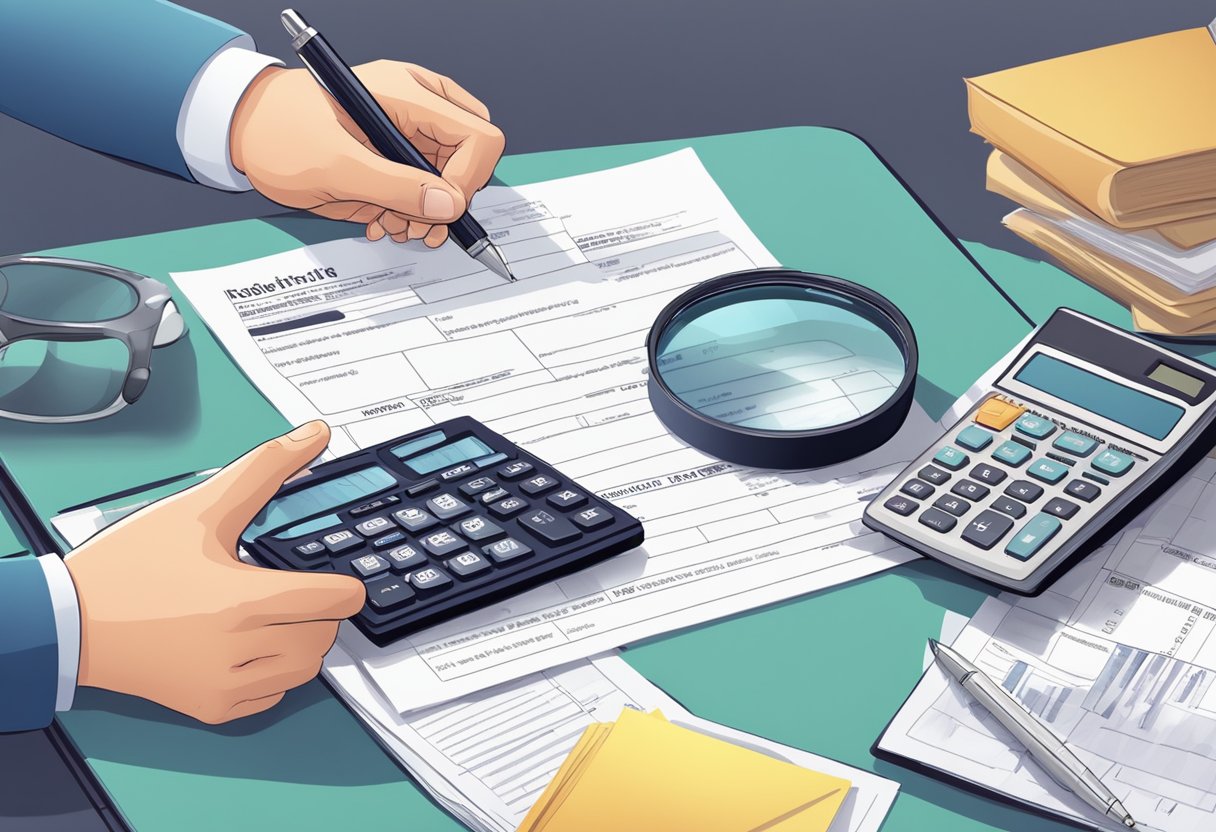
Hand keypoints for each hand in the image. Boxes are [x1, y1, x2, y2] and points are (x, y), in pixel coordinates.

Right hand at [65, 421, 365, 723]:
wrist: (71, 621)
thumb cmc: (129, 568)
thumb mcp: (201, 507)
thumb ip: (265, 468)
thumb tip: (314, 434)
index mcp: (242, 602)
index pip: (337, 601)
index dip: (344, 585)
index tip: (336, 579)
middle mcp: (238, 650)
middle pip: (325, 634)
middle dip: (319, 610)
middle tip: (288, 590)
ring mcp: (226, 685)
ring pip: (305, 668)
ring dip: (302, 641)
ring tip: (269, 615)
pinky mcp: (213, 707)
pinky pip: (273, 694)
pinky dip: (274, 671)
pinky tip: (248, 644)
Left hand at [230, 61, 504, 246]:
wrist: (243, 132)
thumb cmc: (277, 132)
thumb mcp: (336, 165)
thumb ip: (395, 187)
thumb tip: (449, 206)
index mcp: (408, 94)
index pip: (477, 134)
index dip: (468, 177)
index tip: (441, 207)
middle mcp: (415, 111)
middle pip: (470, 161)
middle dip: (448, 200)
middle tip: (416, 223)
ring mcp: (406, 136)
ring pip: (450, 183)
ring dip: (429, 215)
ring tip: (396, 225)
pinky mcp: (393, 161)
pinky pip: (424, 194)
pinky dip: (412, 216)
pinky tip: (384, 221)